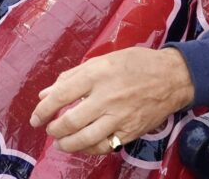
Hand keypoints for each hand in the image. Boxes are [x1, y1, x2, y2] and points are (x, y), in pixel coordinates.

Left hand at [30, 47, 195, 153]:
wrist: (172, 77)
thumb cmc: (135, 63)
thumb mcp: (102, 60)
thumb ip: (72, 77)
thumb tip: (46, 94)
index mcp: (97, 74)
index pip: (61, 95)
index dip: (43, 110)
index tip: (36, 117)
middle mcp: (106, 97)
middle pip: (70, 121)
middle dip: (54, 129)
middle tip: (49, 129)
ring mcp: (119, 116)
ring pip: (85, 138)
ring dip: (67, 144)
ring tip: (60, 142)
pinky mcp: (130, 131)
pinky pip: (104, 146)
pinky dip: (88, 148)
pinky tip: (82, 145)